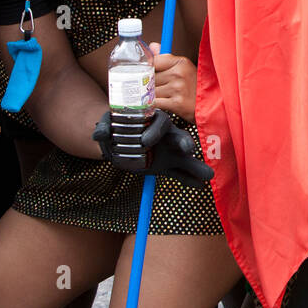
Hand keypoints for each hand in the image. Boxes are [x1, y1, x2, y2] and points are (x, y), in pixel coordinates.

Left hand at [92, 108, 213, 184]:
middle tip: (187, 150)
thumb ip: (104, 128)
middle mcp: (166, 135)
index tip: (145, 142)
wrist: (119, 142)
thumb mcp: (109, 124)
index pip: (160, 122)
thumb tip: (100, 134)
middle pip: (180, 137)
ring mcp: (169, 152)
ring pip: (186, 158)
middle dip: (184, 143)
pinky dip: (190, 179)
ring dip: (196, 166)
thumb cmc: (117, 128)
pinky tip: (200, 186)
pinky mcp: (168, 166)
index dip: (154, 131)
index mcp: (153, 122)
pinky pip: (181, 173)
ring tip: (208, 177)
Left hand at [149, 42, 195, 122]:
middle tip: (160, 87)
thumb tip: (153, 46)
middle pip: (150, 77)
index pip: (154, 61)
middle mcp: (179, 74)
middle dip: (151, 83)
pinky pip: (154, 102)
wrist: (209, 105)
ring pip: (151, 91)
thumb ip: (166, 58)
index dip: (149, 68)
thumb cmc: (194, 86)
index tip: (149, 73)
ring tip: (164, 96)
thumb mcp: (184, 68)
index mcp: (181, 62)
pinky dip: (153, 104)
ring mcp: (178, 88)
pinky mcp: (176, 103)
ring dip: (153, 95)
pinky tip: (161, 103)